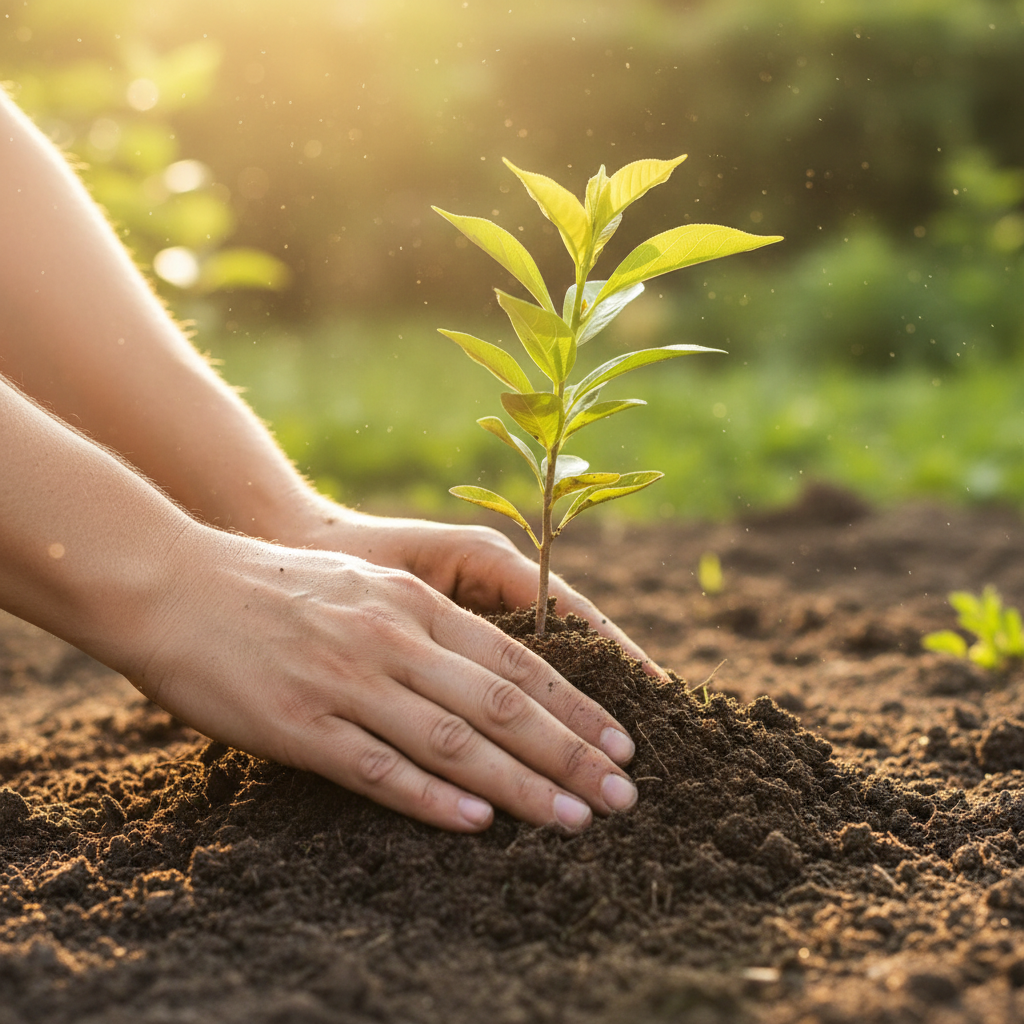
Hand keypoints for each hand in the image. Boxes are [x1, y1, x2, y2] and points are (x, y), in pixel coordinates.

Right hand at [129, 524, 638, 832]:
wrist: (175, 583)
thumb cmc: (273, 587)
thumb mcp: (364, 586)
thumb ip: (421, 624)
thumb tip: (482, 673)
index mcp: (414, 604)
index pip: (518, 661)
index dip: (576, 705)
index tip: (621, 741)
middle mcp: (393, 639)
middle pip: (503, 705)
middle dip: (572, 752)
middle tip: (625, 794)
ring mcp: (348, 682)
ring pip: (456, 742)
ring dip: (524, 786)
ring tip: (576, 820)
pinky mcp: (300, 725)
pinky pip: (379, 770)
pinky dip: (433, 800)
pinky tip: (477, 825)